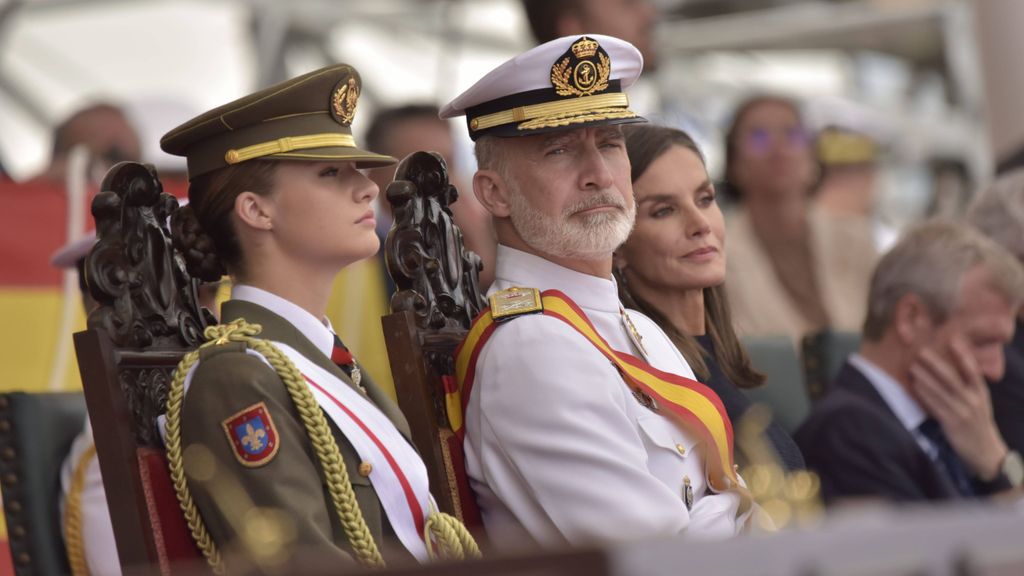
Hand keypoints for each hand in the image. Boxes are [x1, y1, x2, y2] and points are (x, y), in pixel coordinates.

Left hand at [909, 335, 1007, 479]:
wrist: (985, 451)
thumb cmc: (978, 421)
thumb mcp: (980, 401)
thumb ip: (969, 384)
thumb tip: (956, 363)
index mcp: (981, 393)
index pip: (973, 371)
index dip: (963, 355)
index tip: (953, 340)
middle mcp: (973, 400)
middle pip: (952, 378)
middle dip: (936, 364)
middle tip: (922, 351)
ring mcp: (962, 412)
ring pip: (941, 392)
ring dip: (925, 378)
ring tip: (912, 367)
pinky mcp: (952, 423)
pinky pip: (936, 407)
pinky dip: (925, 395)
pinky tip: (916, 386)